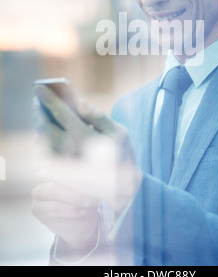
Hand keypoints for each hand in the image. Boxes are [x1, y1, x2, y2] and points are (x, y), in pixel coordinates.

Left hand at [32, 85, 142, 253]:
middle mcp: (73, 152)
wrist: (123, 188)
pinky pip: (48, 153)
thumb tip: (79, 101)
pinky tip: (45, 131)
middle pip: (48, 127)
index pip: (63, 114)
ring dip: (41, 125)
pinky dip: (44, 140)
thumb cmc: (122, 154)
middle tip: (36, 100)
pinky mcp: (63, 173)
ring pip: (45, 141)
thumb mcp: (118, 131)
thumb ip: (97, 115)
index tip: (39, 88)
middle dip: (40, 112)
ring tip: (39, 113)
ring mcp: (65, 164)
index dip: (50, 100)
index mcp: (87, 138)